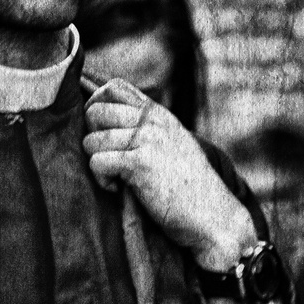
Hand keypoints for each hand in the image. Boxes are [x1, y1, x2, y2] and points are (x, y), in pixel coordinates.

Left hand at [83, 79, 255, 270]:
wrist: (213, 216)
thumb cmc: (189, 188)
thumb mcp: (173, 144)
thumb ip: (149, 128)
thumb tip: (107, 118)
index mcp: (158, 115)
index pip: (114, 87)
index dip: (95, 104)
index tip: (99, 131)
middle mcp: (152, 121)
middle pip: (94, 111)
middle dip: (90, 137)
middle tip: (106, 158)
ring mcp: (147, 140)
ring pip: (91, 141)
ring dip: (96, 163)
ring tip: (116, 179)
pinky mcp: (140, 163)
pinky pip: (97, 162)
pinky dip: (102, 180)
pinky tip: (119, 189)